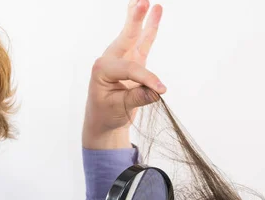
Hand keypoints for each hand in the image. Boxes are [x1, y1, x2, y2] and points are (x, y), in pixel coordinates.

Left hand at [83, 0, 165, 149]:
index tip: (161, 90)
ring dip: (141, 18)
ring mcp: (122, 58)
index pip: (130, 68)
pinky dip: (150, 28)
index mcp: (102, 69)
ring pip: (133, 35)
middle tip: (142, 2)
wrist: (104, 121)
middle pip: (126, 37)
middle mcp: (110, 59)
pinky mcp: (134, 60)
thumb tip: (157, 91)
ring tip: (146, 1)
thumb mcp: (119, 108)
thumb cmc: (107, 114)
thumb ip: (138, 98)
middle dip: (134, 20)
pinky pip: (144, 42)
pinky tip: (156, 12)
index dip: (147, 79)